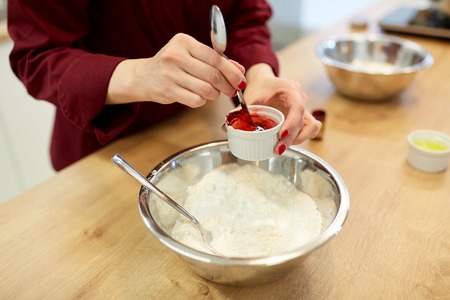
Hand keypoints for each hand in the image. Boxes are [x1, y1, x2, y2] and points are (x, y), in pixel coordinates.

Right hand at [106, 33, 245, 107]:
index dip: (232, 72)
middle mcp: (176, 56)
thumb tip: (239, 69)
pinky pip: (196, 100)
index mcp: (184, 42)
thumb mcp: (192, 55)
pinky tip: (199, 96)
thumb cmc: (174, 64)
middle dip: (227, 86)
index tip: (240, 80)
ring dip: (215, 94)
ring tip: (213, 93)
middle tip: (232, 90)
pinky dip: (202, 101)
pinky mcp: (168, 90)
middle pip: (213, 75)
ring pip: (206, 90)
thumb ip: (216, 61)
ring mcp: (170, 74)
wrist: (144, 76)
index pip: (216, 58)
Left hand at [244, 64, 321, 154]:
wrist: (266, 82)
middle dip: (290, 139)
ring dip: (297, 140)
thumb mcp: (250, 96)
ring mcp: (303, 109)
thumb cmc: (260, 87)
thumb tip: (225, 128)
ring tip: (279, 148)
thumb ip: (239, 111)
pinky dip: (300, 138)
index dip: (292, 122)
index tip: (281, 135)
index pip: (297, 107)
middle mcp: (301, 99)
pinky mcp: (302, 118)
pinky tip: (285, 144)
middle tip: (276, 149)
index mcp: (290, 90)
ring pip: (310, 127)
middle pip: (303, 121)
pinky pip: (309, 130)